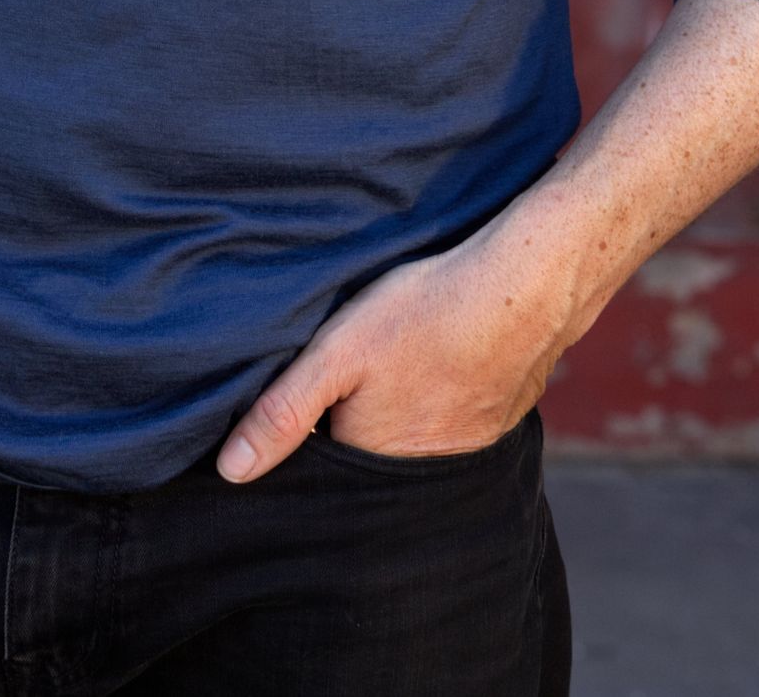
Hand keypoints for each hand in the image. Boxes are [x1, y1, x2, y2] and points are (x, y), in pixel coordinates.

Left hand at [215, 197, 590, 482]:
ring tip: (401, 357)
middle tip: (362, 365)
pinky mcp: (500, 418)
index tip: (315, 388)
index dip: (314, 424)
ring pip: (415, 433)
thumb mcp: (337, 352)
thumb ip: (282, 411)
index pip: (326, 460)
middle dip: (357, 417)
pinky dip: (443, 394)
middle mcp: (424, 471)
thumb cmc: (425, 313)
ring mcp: (469, 447)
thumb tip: (231, 472)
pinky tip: (441, 355)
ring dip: (403, 404)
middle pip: (371, 450)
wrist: (527, 286)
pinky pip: (456, 417)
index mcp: (375, 462)